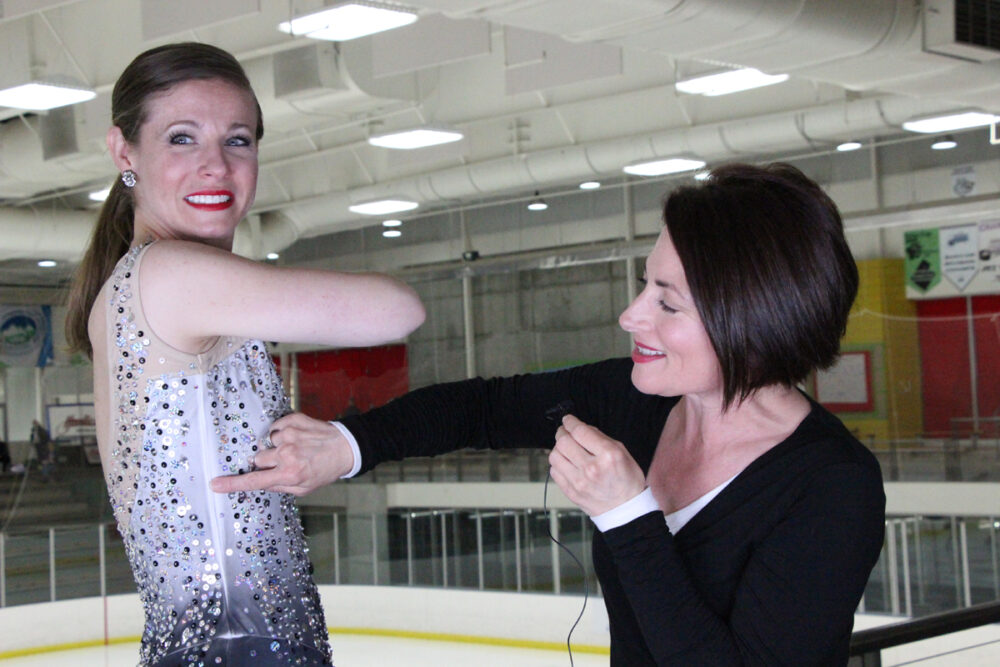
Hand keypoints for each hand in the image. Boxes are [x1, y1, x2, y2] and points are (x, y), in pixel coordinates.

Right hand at [209, 412, 354, 495]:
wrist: (345, 447)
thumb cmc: (324, 470)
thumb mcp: (303, 488)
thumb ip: (278, 485)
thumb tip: (258, 481)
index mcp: (289, 474)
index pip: (254, 481)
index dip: (232, 484)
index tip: (215, 484)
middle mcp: (287, 454)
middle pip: (257, 459)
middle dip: (266, 462)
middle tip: (284, 463)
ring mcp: (289, 435)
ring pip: (267, 443)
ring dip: (277, 447)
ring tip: (297, 449)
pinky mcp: (293, 420)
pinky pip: (275, 428)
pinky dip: (283, 433)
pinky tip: (298, 437)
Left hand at [548, 414, 645, 516]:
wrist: (625, 509)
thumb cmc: (627, 481)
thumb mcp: (623, 452)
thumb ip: (601, 438)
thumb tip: (582, 428)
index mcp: (607, 455)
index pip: (580, 431)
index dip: (570, 422)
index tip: (568, 420)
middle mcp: (591, 468)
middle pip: (563, 442)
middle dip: (562, 432)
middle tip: (564, 431)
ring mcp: (579, 482)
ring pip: (555, 456)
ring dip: (558, 448)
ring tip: (566, 448)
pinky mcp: (571, 492)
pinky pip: (554, 471)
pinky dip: (558, 463)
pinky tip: (566, 463)